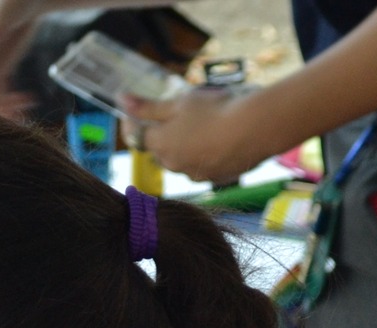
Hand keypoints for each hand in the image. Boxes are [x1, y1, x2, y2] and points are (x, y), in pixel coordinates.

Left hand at [122, 87, 269, 185]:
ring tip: (205, 124)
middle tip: (178, 113)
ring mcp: (196, 175)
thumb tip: (120, 99)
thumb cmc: (215, 110)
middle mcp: (174, 165)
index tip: (136, 108)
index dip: (134, 121)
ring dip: (187, 144)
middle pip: (160, 150)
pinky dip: (206, 153)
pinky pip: (203, 165)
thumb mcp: (179, 102)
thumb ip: (148, 106)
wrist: (257, 128)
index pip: (136, 136)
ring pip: (183, 159)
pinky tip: (220, 137)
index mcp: (161, 145)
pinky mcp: (217, 179)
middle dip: (164, 134)